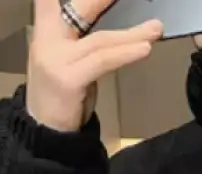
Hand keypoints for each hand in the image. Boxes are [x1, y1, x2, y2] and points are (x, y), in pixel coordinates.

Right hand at [27, 0, 162, 132]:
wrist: (45, 132)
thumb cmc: (60, 98)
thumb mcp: (68, 63)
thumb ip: (84, 44)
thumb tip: (115, 32)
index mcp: (45, 32)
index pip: (52, 1)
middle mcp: (46, 40)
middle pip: (78, 9)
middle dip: (102, 0)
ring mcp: (55, 59)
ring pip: (100, 40)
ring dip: (132, 34)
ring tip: (155, 28)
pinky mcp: (68, 79)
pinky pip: (102, 61)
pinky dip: (125, 53)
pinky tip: (145, 48)